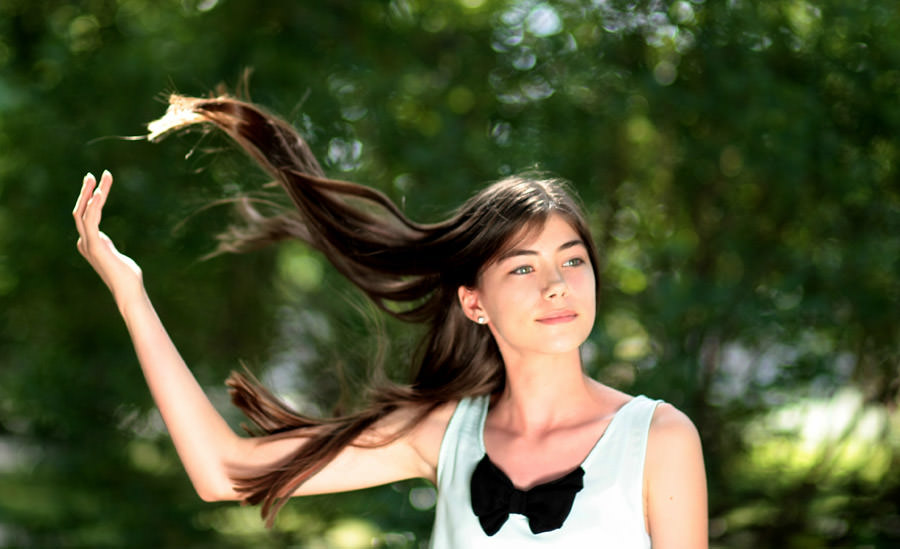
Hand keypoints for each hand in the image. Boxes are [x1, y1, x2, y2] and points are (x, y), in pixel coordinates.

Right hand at [73, 171, 143, 303]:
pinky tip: (101, 192)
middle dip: (86, 192)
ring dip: (90, 193)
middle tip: (92, 175)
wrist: (128, 291)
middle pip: (80, 211)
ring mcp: (88, 244)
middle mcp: (85, 242)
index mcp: (89, 244)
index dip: (90, 200)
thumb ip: (111, 251)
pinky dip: (95, 205)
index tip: (99, 186)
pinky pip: (91, 220)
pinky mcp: (95, 245)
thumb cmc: (128, 277)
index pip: (86, 217)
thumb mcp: (117, 258)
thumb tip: (114, 252)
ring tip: (97, 177)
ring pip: (83, 212)